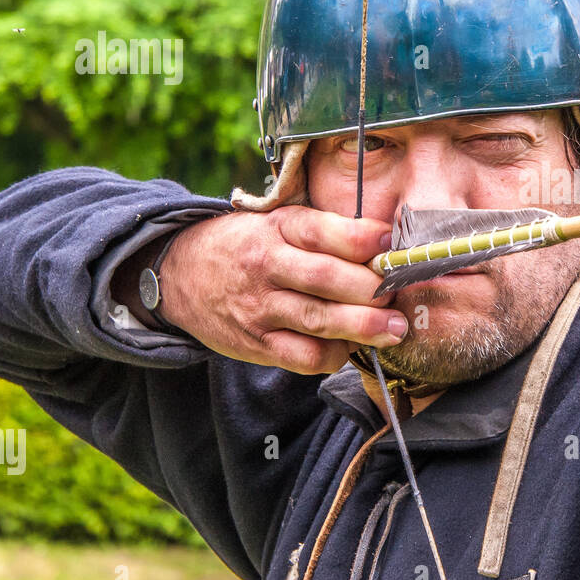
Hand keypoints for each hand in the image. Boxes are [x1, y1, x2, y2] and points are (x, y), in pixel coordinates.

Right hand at [157, 205, 404, 373]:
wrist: (178, 273)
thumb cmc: (247, 245)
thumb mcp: (277, 222)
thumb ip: (325, 232)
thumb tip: (386, 248)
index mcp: (277, 228)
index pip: (322, 230)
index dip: (363, 239)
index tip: (392, 245)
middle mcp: (267, 265)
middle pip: (327, 279)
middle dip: (372, 289)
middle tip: (400, 294)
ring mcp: (259, 307)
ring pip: (318, 320)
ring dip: (364, 327)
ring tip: (394, 328)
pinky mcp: (255, 343)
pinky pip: (303, 356)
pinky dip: (333, 356)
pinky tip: (349, 347)